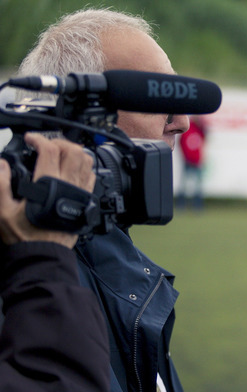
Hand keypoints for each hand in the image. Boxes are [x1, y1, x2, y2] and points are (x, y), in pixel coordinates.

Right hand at [0, 133, 94, 247]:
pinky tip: (71, 169)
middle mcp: (68, 185)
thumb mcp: (3, 210)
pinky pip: (91, 176)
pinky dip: (83, 166)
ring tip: (59, 153)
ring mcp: (80, 192)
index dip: (39, 139)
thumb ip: (0, 184)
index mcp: (48, 183)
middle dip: (59, 141)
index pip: (50, 150)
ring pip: (86, 161)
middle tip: (46, 144)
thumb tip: (1, 164)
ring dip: (74, 152)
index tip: (30, 139)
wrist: (44, 252)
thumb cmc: (25, 234)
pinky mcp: (86, 199)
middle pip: (74, 150)